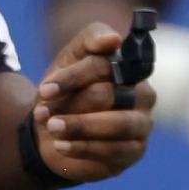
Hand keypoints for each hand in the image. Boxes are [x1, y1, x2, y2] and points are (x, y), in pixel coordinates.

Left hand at [30, 23, 154, 182]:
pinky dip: (84, 148)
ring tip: (53, 129)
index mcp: (130, 69)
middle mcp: (143, 95)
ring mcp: (142, 123)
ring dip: (80, 127)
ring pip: (119, 124)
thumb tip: (113, 40)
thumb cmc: (68, 90)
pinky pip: (114, 150)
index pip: (103, 67)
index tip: (45, 90)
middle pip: (109, 95)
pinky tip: (61, 146)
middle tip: (44, 114)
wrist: (56, 130)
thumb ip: (90, 39)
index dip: (72, 77)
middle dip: (72, 105)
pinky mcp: (135, 150)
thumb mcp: (71, 59)